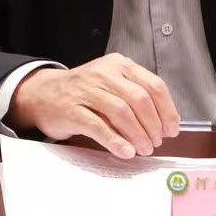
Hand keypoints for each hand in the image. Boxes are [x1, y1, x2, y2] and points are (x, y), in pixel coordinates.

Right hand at [8, 53, 180, 158]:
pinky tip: (126, 151)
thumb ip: (135, 95)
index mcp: (120, 65)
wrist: (43, 93)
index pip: (154, 85)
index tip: (172, 128)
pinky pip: (99, 126)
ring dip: (138, 135)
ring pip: (122, 112)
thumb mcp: (111, 83)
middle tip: (157, 141)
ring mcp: (87, 91)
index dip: (167, 110)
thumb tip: (164, 121)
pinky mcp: (72, 110)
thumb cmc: (84, 92)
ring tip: (144, 149)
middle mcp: (104, 74)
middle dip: (154, 125)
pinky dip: (116, 141)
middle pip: (140, 99)